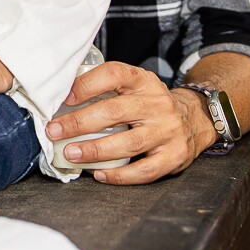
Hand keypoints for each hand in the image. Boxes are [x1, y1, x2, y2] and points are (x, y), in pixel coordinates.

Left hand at [45, 61, 211, 184]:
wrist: (195, 118)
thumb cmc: (151, 103)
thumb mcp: (135, 85)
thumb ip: (107, 88)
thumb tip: (63, 98)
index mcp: (142, 81)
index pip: (114, 74)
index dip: (87, 84)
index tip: (64, 97)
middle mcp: (157, 104)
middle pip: (114, 111)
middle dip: (80, 123)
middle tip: (54, 131)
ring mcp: (167, 131)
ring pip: (128, 143)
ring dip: (95, 150)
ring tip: (71, 154)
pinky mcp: (174, 156)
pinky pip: (144, 170)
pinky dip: (119, 175)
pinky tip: (99, 174)